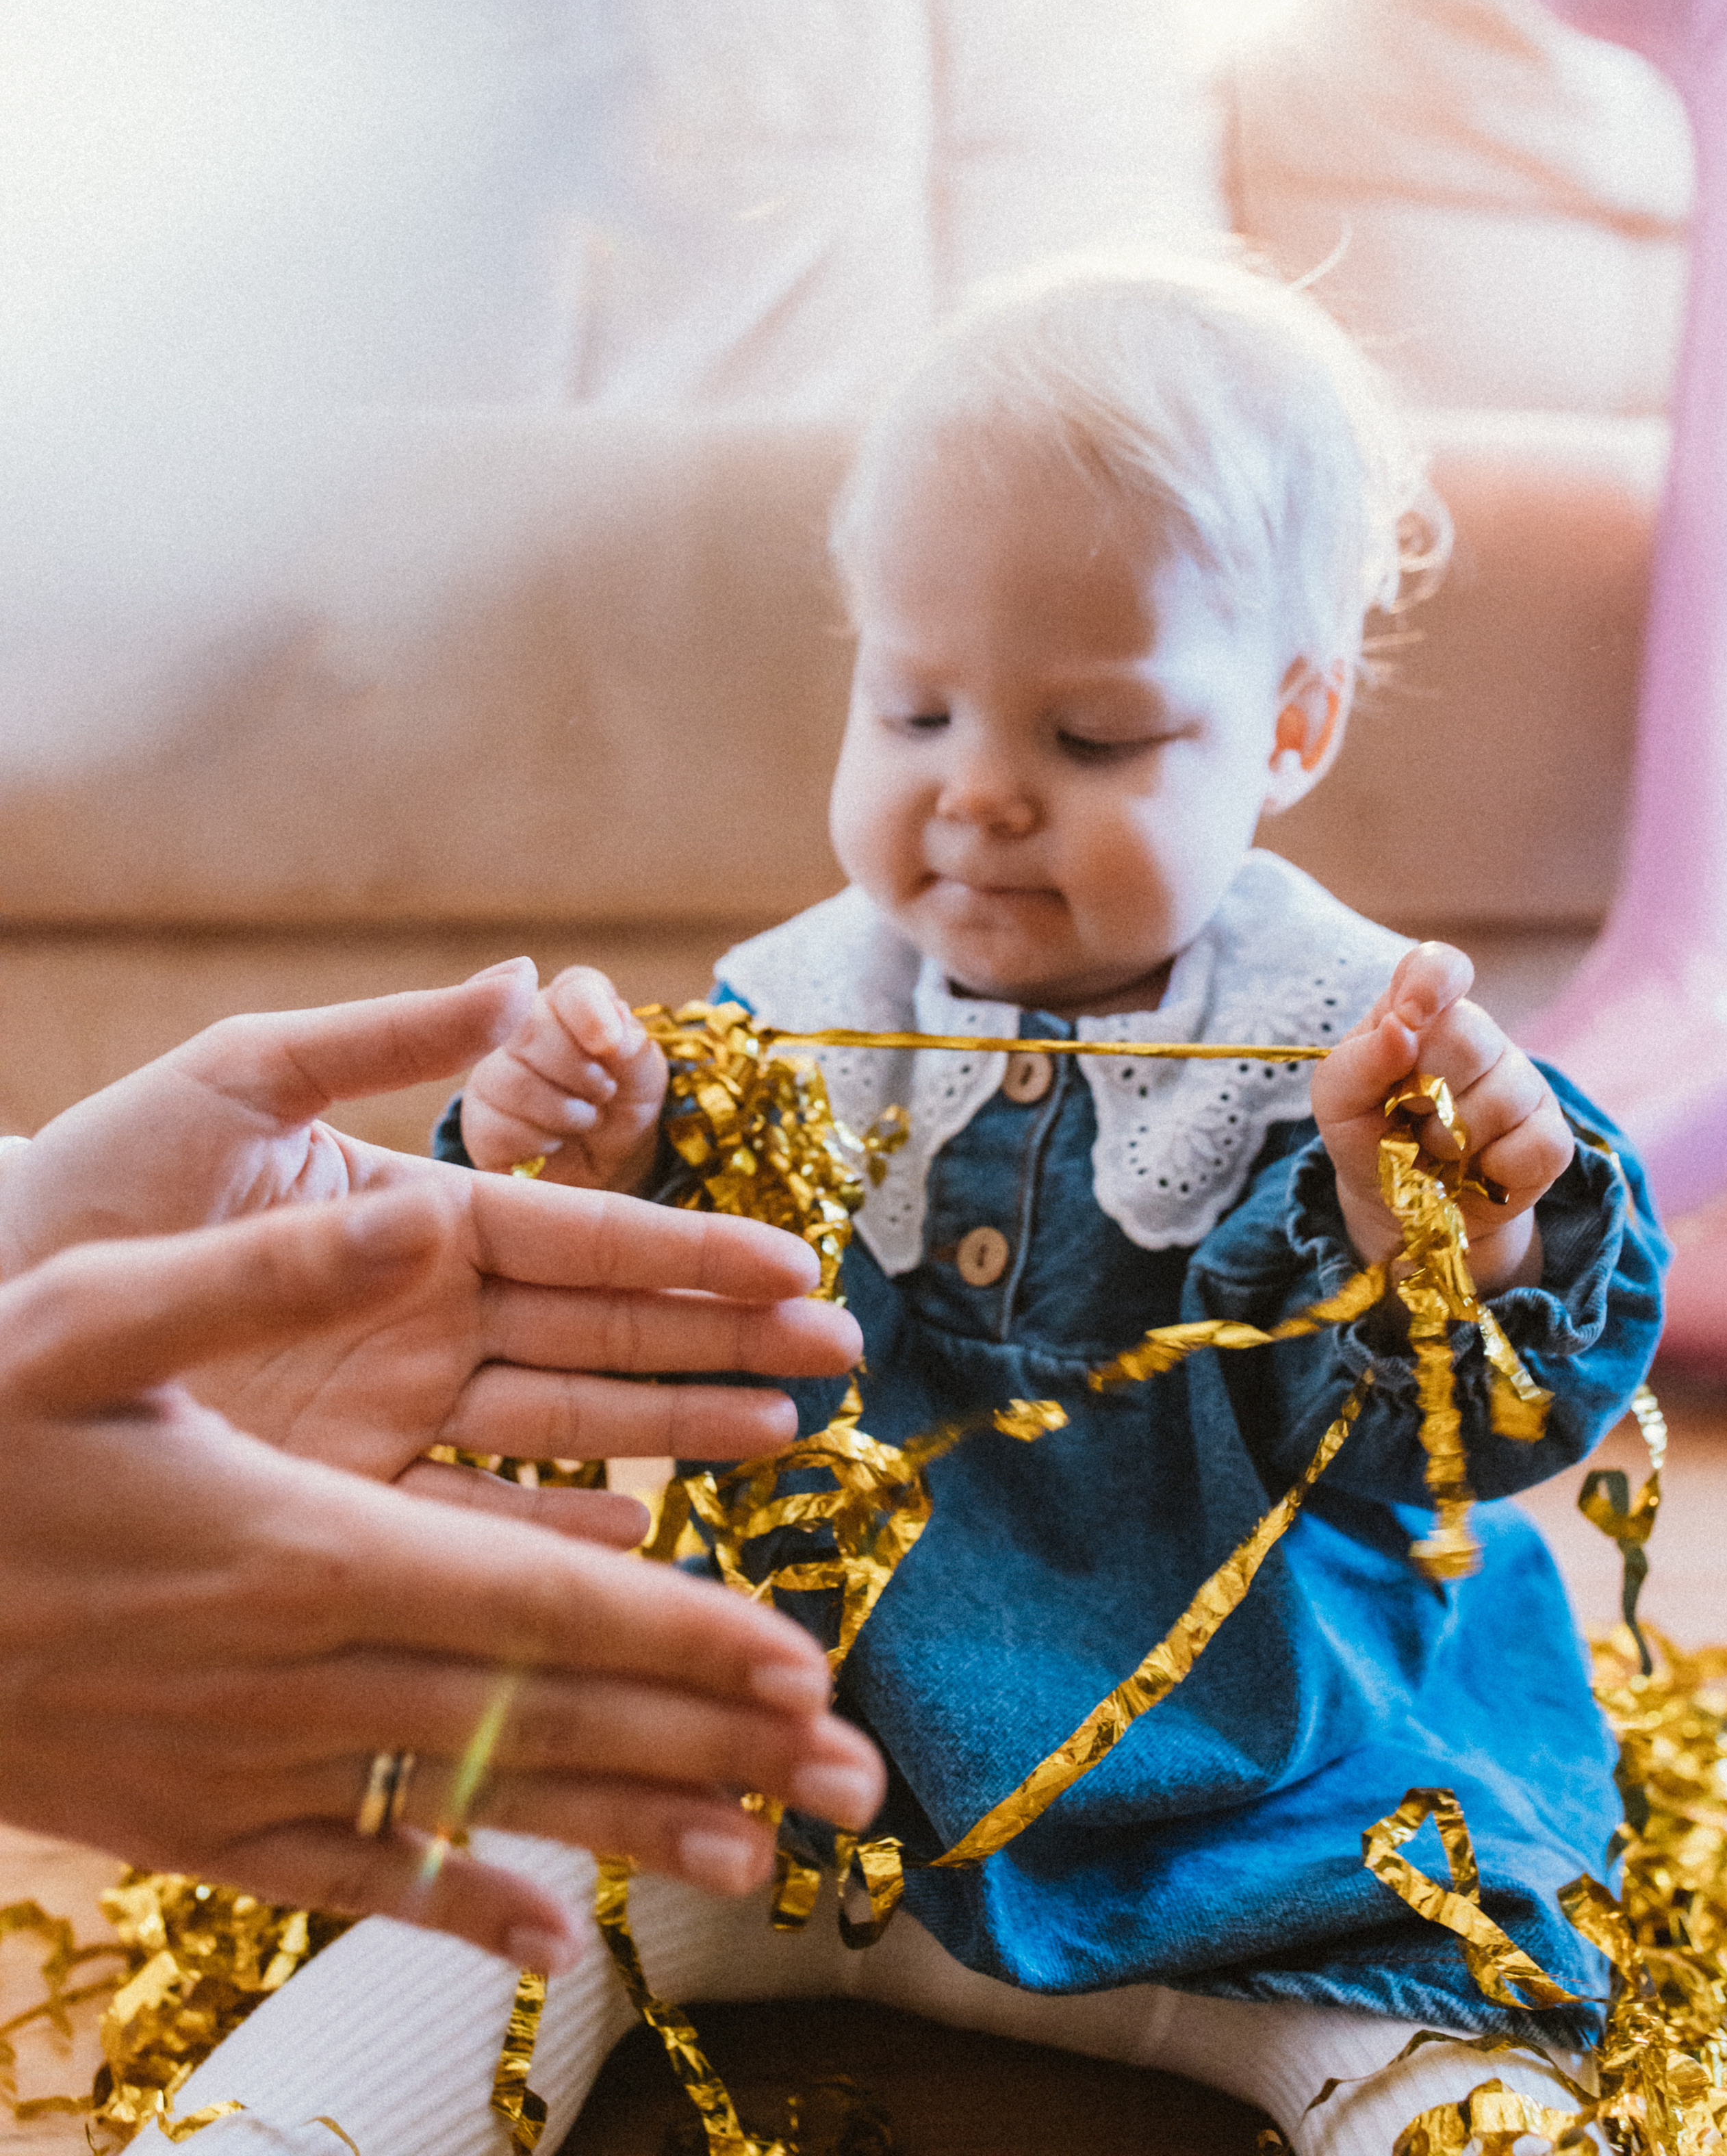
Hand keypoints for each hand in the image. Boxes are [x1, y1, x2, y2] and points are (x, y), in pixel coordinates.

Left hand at [0, 970, 859, 1536]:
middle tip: (839, 1358)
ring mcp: (393, 1417)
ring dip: (676, 1429)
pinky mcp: (341, 1503)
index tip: (794, 1263)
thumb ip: (382, 1036)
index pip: (585, 1235)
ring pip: (568, 1425)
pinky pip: (474, 1521)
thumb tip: (524, 981)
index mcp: (418, 1217)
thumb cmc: (98, 1180)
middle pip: (608, 1332)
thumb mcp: (237, 1081)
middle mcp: (426, 1321)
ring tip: (782, 1434)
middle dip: (725, 1343)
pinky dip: (558, 1534)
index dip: (692, 1252)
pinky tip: (643, 1534)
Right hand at [0, 1194, 884, 1963]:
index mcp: (300, 1544)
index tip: (800, 1665)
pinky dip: (454, 1902)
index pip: (536, 1601)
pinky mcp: (193, 1821)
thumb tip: (424, 1211)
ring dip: (627, 1829)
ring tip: (761, 1860)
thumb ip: (271, 1270)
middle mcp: (296, 1673)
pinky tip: (544, 1936)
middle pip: (541, 1716)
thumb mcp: (94, 1320)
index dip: (678, 1635)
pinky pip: (349, 1877)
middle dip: (710, 1745)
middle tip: (852, 1779)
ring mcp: (246, 1766)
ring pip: (473, 1804)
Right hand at [460, 966, 667, 1192]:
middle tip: (604, 1093)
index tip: (609, 1045)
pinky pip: (498, 1127)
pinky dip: (539, 1142)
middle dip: (579, 1072)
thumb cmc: (623, 1106)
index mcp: (571, 1003)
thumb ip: (633, 1048)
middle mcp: (521, 1027)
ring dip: (564, 1112)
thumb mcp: (645, 1077)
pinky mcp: (478, 1118)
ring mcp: (492, 1072)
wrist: (605, 1164)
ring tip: (585, 1120)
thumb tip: (615, 1029)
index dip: (591, 1013)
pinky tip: (553, 1142)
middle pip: (532, 1029)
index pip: (573, 988)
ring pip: (513, 1082)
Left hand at [1312, 942, 1574, 1293]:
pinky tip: (1478, 1172)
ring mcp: (1521, 1081)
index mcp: (1420, 1011)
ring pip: (1503, 1097)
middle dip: (1427, 1093)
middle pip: (1468, 1036)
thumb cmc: (1368, 1135)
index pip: (1440, 966)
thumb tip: (1401, 1028)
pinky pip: (1539, 1144)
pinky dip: (1498, 1168)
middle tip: (1407, 1119)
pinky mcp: (1550, 1133)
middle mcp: (1477, 1036)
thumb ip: (1359, 1061)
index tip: (1409, 1019)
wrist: (1401, 1208)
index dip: (1431, 983)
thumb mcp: (1339, 1101)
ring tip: (1435, 1151)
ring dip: (1454, 1140)